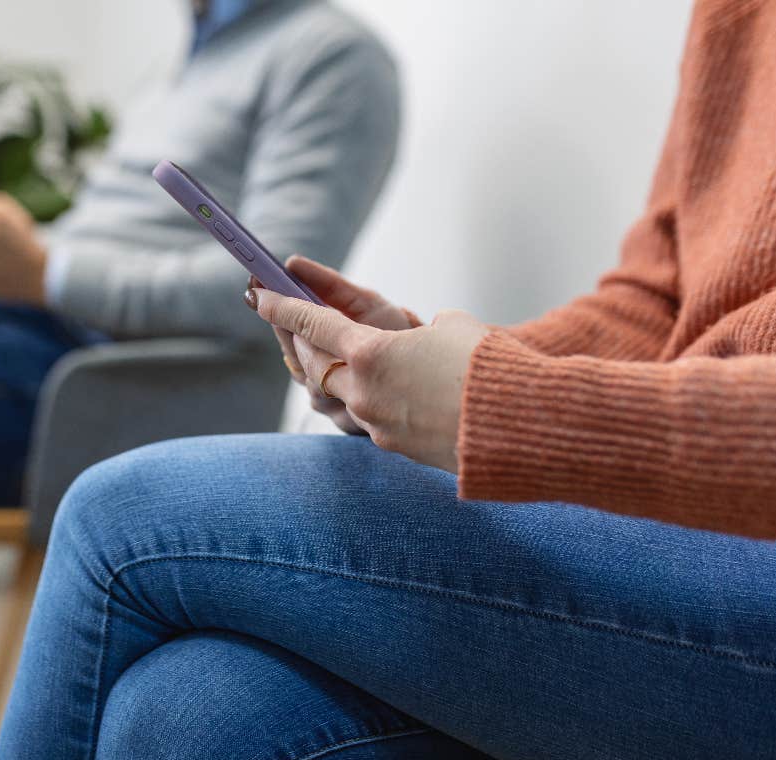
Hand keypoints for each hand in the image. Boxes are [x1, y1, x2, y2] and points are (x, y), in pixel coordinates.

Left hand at [249, 281, 488, 471]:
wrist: (517, 427)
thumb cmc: (489, 366)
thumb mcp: (454, 328)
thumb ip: (425, 330)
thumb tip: (424, 345)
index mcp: (371, 352)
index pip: (313, 324)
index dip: (282, 307)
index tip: (258, 295)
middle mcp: (363, 392)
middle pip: (315, 365)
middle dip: (303, 344)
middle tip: (295, 328)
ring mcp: (376, 424)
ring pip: (341, 395)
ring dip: (337, 376)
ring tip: (342, 361)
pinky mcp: (395, 447)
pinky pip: (369, 418)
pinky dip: (370, 400)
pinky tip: (387, 392)